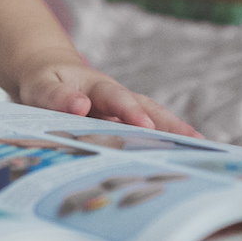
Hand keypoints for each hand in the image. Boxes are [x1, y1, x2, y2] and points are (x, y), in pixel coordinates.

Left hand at [13, 54, 198, 135]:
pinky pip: (144, 136)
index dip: (131, 111)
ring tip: (201, 152)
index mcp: (97, 86)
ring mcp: (123, 113)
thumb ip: (56, 96)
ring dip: (175, 136)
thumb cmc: (44, 83)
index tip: (144, 126)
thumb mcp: (40, 86)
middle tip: (195, 142)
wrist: (48, 77)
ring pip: (154, 121)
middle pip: (149, 109)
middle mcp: (117, 99)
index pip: (116, 98)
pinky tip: (179, 163)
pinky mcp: (122, 127)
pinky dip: (162, 146)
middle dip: (171, 125)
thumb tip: (79, 105)